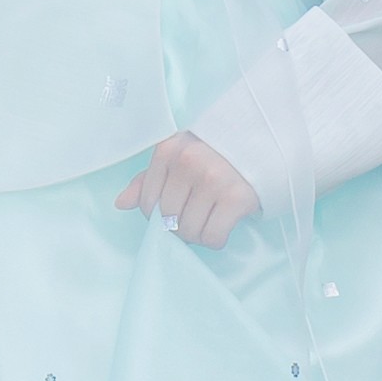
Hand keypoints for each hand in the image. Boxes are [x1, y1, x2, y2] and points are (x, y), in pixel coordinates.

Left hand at [116, 129, 255, 247]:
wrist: (260, 142)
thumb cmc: (213, 152)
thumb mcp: (177, 156)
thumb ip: (148, 178)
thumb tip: (121, 203)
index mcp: (168, 151)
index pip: (147, 201)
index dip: (157, 216)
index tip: (173, 213)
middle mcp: (187, 163)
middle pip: (168, 219)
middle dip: (178, 228)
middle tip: (194, 219)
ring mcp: (212, 180)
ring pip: (189, 231)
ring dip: (197, 235)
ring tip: (208, 221)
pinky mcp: (236, 197)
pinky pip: (213, 237)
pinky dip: (215, 239)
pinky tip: (222, 225)